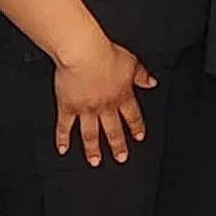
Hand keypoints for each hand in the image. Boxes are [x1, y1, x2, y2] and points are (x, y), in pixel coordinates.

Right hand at [54, 36, 155, 165]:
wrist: (84, 55)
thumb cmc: (106, 55)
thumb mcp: (132, 63)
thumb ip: (142, 75)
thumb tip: (152, 82)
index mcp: (122, 96)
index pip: (132, 116)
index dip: (136, 127)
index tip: (139, 137)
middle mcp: (105, 106)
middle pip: (113, 130)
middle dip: (118, 145)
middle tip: (121, 158)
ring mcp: (86, 109)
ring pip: (91, 134)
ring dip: (93, 149)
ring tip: (95, 161)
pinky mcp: (68, 107)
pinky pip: (65, 126)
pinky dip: (63, 139)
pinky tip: (63, 149)